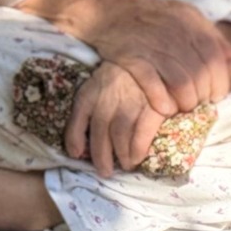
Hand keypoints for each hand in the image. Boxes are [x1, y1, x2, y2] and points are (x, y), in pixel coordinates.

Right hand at [21, 0, 230, 114]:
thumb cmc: (153, 17)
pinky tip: (165, 108)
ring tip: (183, 107)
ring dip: (185, 102)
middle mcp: (174, 34)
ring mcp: (152, 46)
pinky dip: (161, 100)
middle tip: (198, 104)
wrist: (110, 10)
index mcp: (189, 23)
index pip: (215, 59)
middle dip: (203, 95)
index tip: (215, 95)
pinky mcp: (131, 58)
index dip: (219, 81)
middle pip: (200, 74)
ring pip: (181, 82)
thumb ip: (209, 33)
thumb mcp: (185, 14)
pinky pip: (152, 84)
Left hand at [65, 62, 166, 177]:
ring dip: (121, 155)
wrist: (156, 59)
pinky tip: (136, 158)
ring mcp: (132, 100)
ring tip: (124, 164)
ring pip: (120, 134)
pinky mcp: (154, 106)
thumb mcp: (99, 86)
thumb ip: (84, 114)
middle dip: (101, 156)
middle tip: (105, 171)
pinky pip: (142, 133)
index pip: (79, 114)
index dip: (74, 137)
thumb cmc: (123, 80)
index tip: (76, 154)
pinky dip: (137, 149)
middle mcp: (110, 95)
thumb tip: (75, 151)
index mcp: (94, 89)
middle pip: (101, 131)